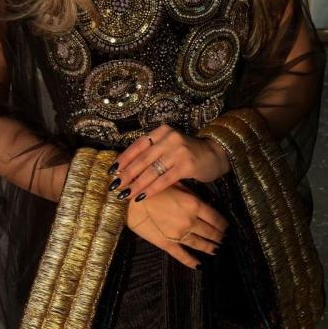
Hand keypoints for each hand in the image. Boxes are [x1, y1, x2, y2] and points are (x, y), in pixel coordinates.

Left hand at [108, 125, 229, 202]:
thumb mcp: (169, 146)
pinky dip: (151, 190)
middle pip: (142, 159)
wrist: (215, 155)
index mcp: (162, 131)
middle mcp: (169, 138)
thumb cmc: (188, 154)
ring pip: (151, 171)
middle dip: (127, 174)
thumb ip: (152, 153)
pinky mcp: (187, 165)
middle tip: (115, 186)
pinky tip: (142, 197)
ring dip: (136, 184)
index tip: (112, 171)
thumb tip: (125, 169)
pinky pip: (164, 180)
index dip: (124, 159)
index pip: (137, 145)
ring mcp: (179, 151)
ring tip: (125, 194)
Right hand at [126, 183, 228, 269]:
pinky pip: (182, 255)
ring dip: (210, 248)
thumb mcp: (175, 184)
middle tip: (223, 239)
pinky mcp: (167, 244)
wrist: (129, 202)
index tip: (227, 227)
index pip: (215, 217)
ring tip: (216, 250)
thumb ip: (189, 193)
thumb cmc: (151, 188)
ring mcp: (179, 234)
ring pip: (200, 244)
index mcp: (194, 204)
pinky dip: (191, 261)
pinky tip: (199, 266)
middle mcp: (190, 221)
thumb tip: (200, 200)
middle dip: (219, 236)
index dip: (223, 224)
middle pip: (210, 232)